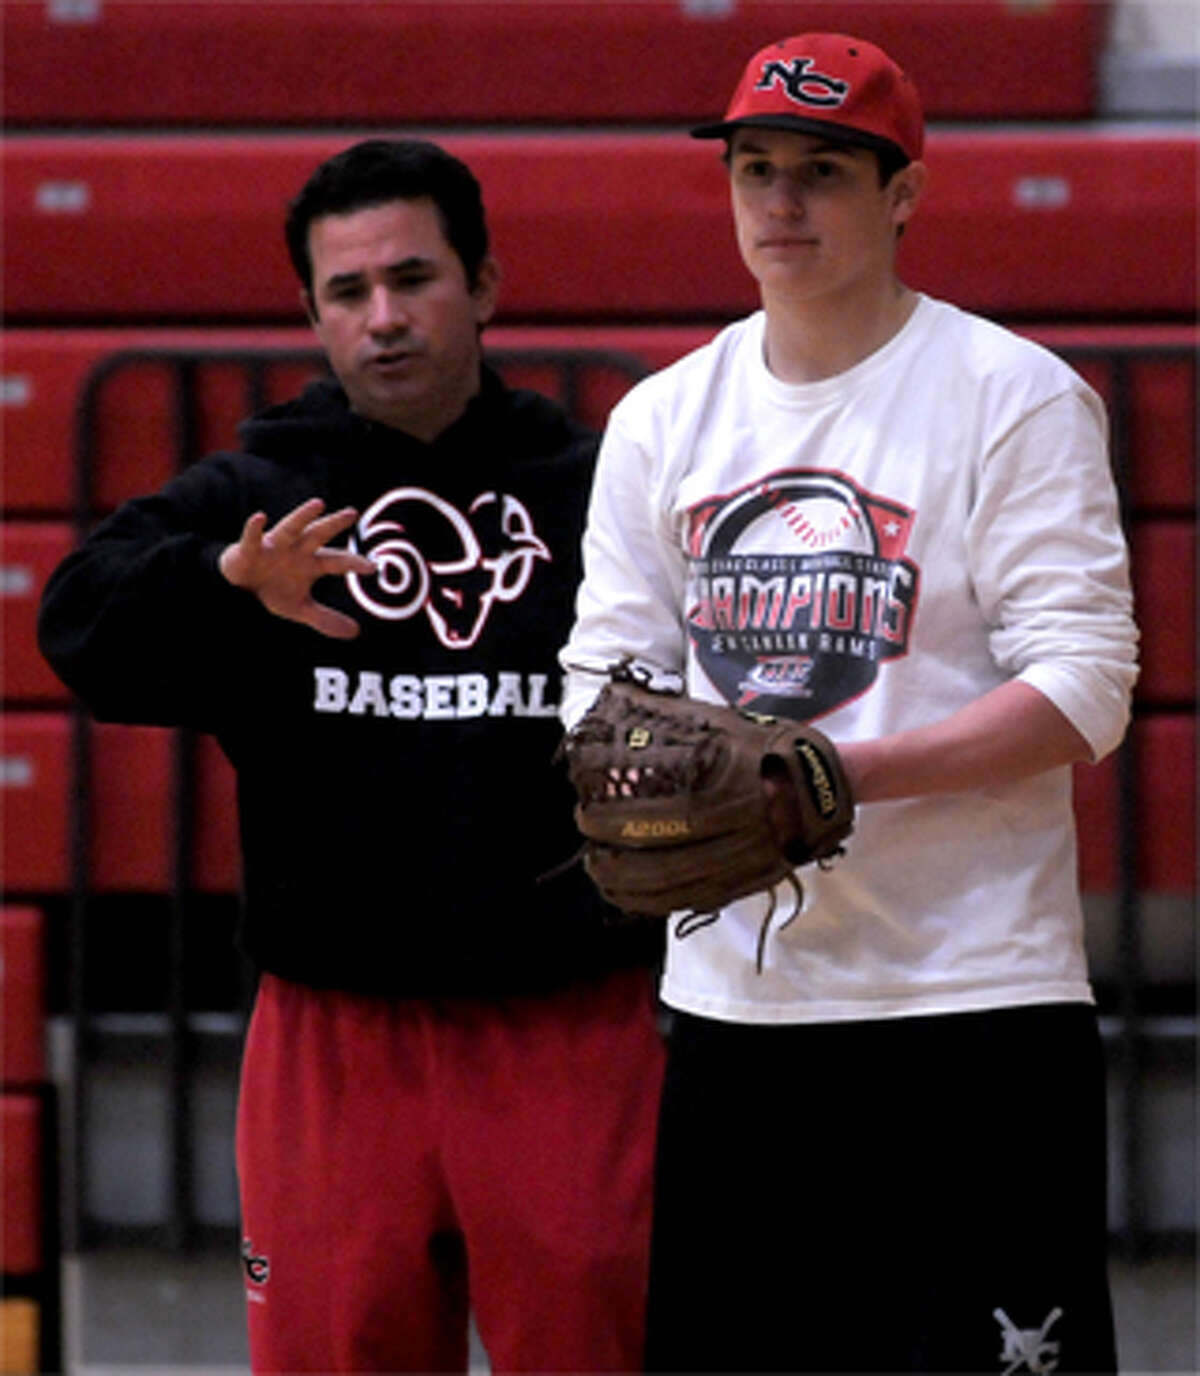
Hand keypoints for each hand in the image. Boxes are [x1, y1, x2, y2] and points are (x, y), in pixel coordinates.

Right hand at [218, 497, 376, 639]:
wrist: (239, 588)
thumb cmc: (273, 590)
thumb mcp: (300, 608)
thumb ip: (326, 619)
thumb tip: (356, 632)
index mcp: (311, 563)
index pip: (337, 561)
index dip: (354, 563)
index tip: (373, 567)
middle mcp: (296, 549)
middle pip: (319, 534)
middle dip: (334, 524)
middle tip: (352, 513)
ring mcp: (274, 545)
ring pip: (291, 527)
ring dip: (303, 516)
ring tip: (318, 504)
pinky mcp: (250, 548)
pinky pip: (253, 536)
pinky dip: (255, 527)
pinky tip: (260, 517)